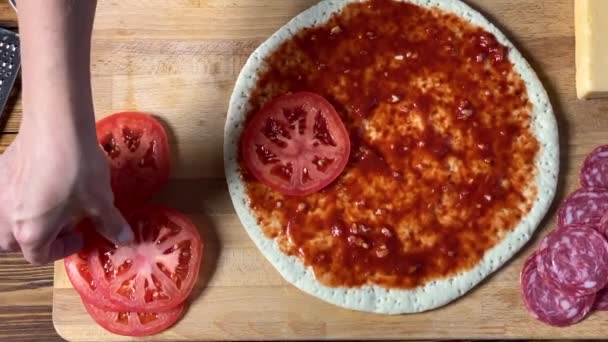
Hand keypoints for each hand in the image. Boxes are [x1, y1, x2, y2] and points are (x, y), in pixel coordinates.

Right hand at [0, 123, 132, 264]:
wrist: (55, 126)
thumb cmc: (77, 171)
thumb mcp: (100, 201)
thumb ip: (109, 224)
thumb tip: (125, 239)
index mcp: (30, 233)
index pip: (39, 256)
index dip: (63, 250)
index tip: (81, 237)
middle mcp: (4, 218)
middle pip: (15, 243)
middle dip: (38, 240)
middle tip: (64, 225)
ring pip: (3, 221)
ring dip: (23, 221)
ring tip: (48, 207)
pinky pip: (3, 196)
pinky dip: (17, 199)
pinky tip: (39, 184)